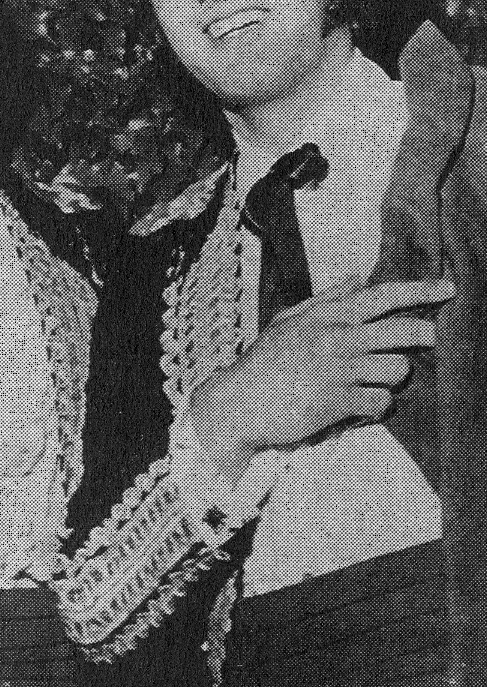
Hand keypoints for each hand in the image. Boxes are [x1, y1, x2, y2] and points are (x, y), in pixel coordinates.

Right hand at [187, 278, 452, 478]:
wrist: (238, 403)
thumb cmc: (263, 362)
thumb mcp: (288, 322)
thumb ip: (325, 300)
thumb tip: (356, 279)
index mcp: (326, 317)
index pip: (381, 296)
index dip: (419, 290)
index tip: (448, 288)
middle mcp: (336, 340)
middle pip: (404, 332)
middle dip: (425, 336)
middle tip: (429, 341)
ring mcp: (339, 372)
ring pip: (398, 370)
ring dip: (393, 376)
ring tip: (376, 379)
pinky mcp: (339, 403)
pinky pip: (381, 402)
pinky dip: (377, 406)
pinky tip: (361, 406)